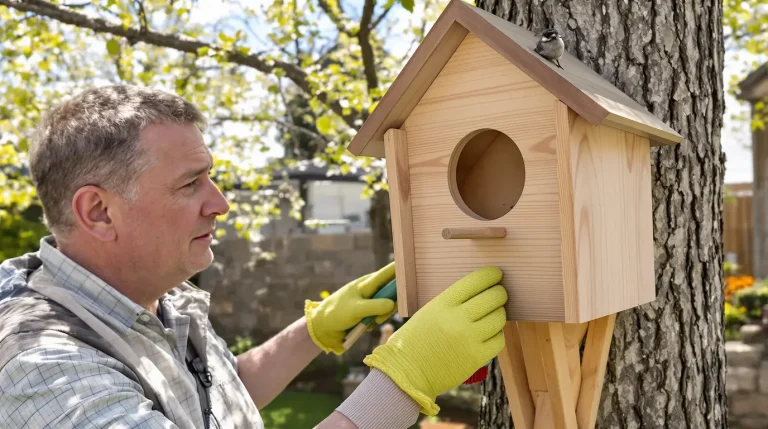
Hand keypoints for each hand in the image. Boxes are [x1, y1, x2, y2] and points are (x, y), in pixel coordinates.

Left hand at [305, 262, 396, 354]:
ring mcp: (371, 301)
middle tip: (389, 311)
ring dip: (383, 315)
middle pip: (393, 290)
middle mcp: (372, 289)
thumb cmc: (336, 312)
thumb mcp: (355, 309)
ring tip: (371, 322)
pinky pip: (381, 315)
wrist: (322, 327)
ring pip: (389, 305)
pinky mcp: (369, 312)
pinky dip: (377, 321)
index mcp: (368, 283)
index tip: (415, 266)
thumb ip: (374, 306)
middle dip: (394, 302)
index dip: (402, 268)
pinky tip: (366, 325)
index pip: (389, 272)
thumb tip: (392, 304)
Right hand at [362, 266, 506, 415]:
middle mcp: (458, 319)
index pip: (476, 281)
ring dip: (499, 314)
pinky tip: (489, 334)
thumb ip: (452, 302)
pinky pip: (499, 340)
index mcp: (443, 303)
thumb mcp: (429, 312)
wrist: (407, 372)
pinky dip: (497, 335)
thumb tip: (480, 291)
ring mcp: (469, 338)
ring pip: (499, 318)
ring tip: (493, 315)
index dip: (491, 275)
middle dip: (500, 293)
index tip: (496, 274)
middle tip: (499, 294)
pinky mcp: (476, 357)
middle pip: (493, 297)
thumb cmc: (416, 340)